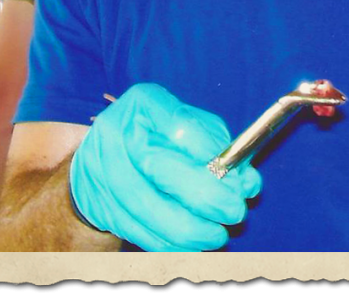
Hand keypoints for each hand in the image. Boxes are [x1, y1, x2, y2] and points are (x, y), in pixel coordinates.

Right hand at [69, 83, 261, 251]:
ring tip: (219, 234)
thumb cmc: (159, 135)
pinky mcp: (101, 206)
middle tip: (235, 211)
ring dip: (193, 229)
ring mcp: (103, 171)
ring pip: (151, 210)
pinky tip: (195, 242)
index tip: (237, 173)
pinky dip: (173, 244)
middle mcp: (116, 133)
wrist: (102, 156)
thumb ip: (219, 147)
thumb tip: (247, 181)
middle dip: (207, 197)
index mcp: (144, 103)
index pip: (181, 126)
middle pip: (161, 169)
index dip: (212, 153)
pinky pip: (141, 232)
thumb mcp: (188, 124)